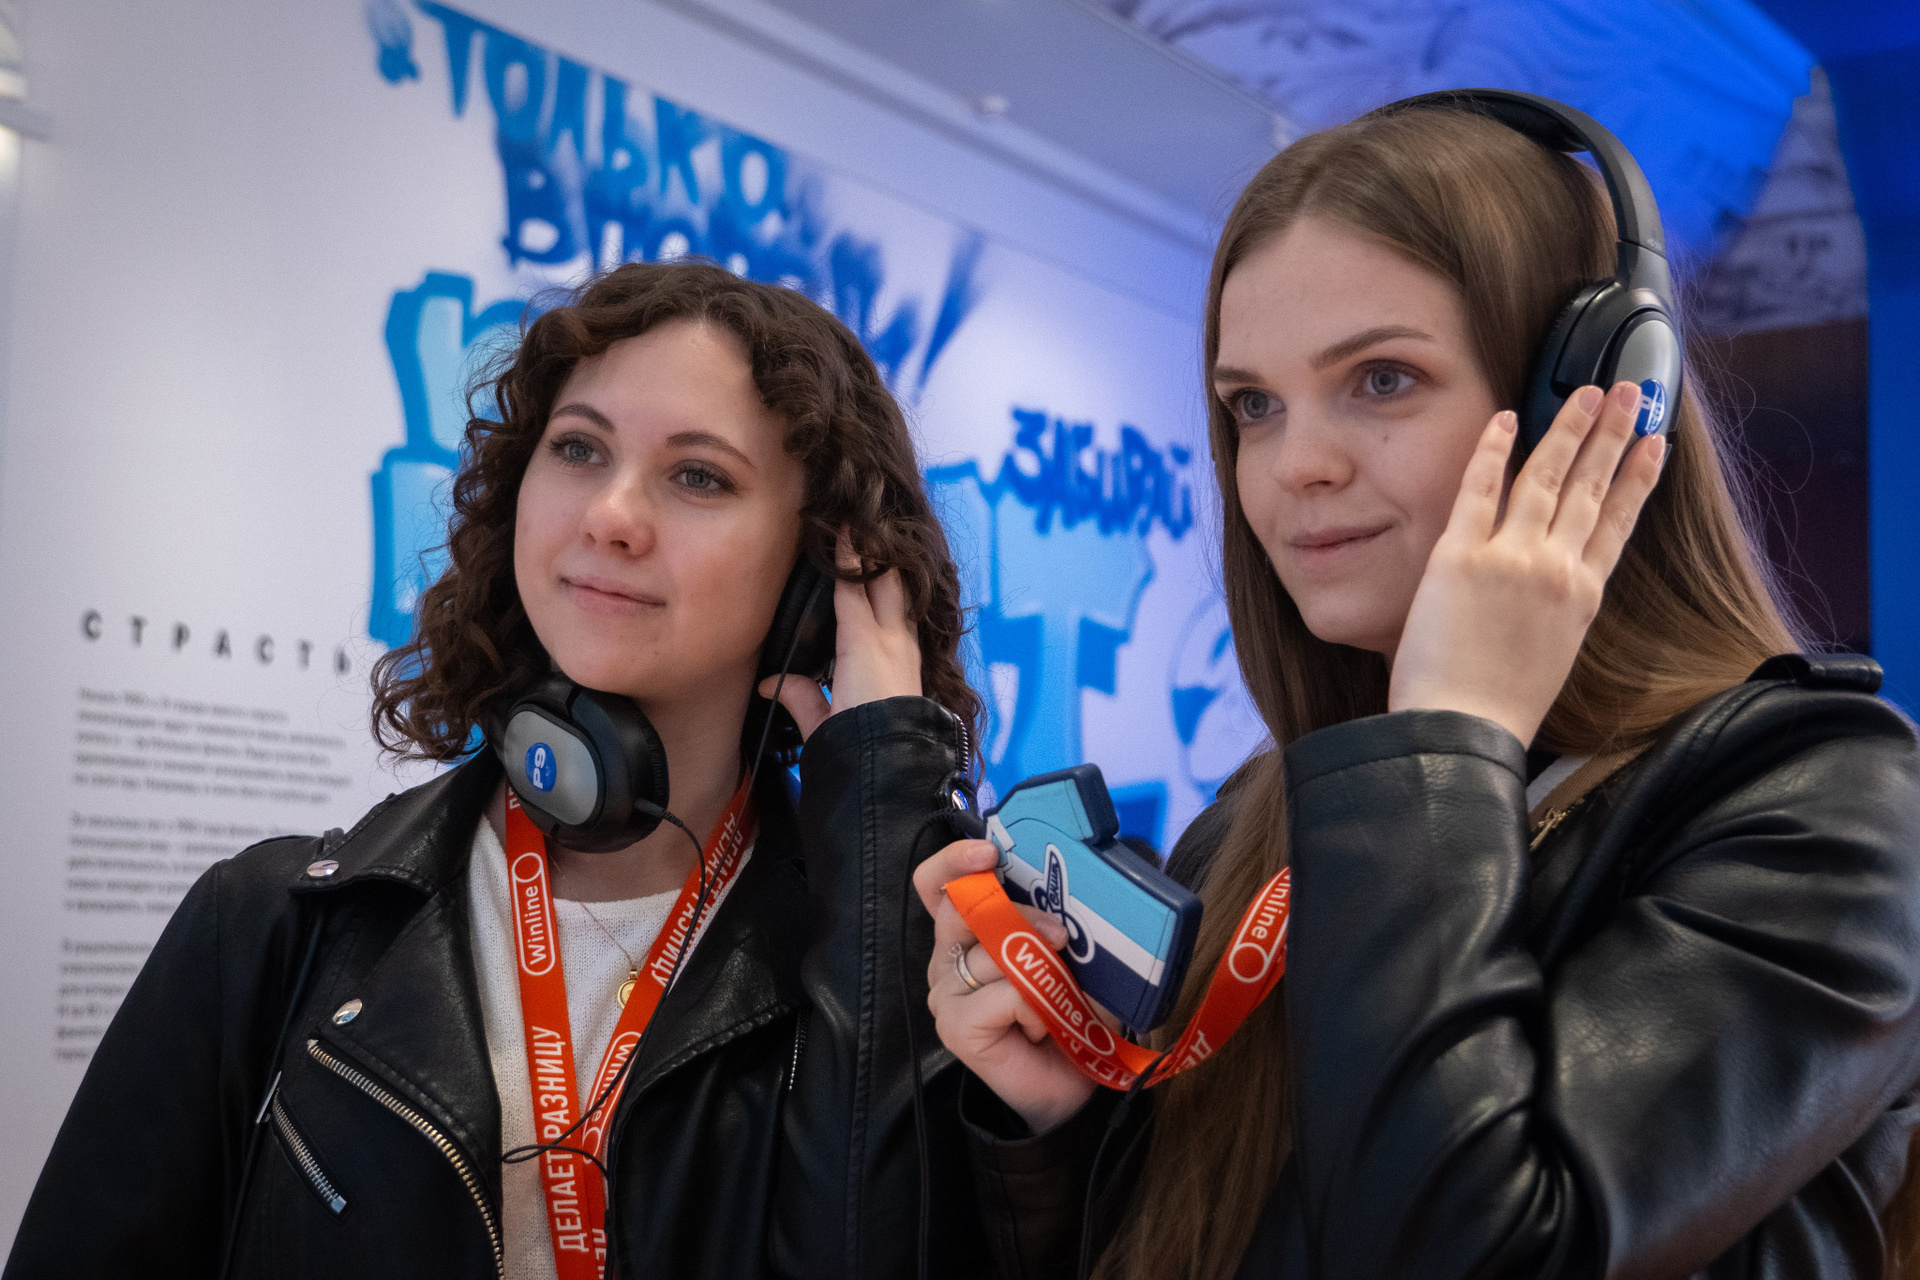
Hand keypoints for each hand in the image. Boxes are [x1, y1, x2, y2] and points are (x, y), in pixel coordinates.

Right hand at [758, 528, 922, 740]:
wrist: (899, 774)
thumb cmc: (857, 744)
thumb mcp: (820, 722)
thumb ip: (800, 696)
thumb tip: (770, 683)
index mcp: (863, 645)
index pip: (853, 587)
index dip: (848, 554)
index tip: (845, 524)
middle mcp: (891, 642)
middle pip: (887, 583)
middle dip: (877, 554)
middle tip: (866, 527)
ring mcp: (909, 653)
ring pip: (901, 602)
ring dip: (891, 578)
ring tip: (879, 556)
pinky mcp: (917, 670)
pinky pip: (906, 624)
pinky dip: (898, 606)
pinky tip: (891, 604)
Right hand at [912, 839, 1096, 1132]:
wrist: (1072, 1085)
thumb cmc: (1070, 1011)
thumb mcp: (1073, 955)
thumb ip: (1063, 919)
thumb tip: (1089, 884)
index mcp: (967, 931)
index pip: (936, 883)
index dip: (955, 860)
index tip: (989, 852)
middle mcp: (947, 957)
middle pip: (962, 909)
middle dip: (1018, 914)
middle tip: (1061, 935)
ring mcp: (946, 993)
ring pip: (989, 954)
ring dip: (1038, 973)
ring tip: (1058, 999)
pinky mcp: (954, 1027)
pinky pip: (999, 995)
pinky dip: (1032, 1007)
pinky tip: (1041, 1027)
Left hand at [1388, 381, 1665, 745]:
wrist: (1463, 730)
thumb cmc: (1497, 709)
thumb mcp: (1551, 656)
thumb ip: (1554, 614)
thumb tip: (1550, 591)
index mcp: (1581, 598)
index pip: (1616, 524)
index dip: (1637, 480)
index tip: (1655, 446)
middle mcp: (1555, 569)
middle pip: (1589, 488)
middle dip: (1613, 436)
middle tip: (1631, 394)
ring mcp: (1510, 557)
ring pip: (1545, 478)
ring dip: (1569, 429)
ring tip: (1587, 394)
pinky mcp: (1460, 555)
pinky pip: (1478, 489)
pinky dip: (1492, 451)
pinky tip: (1506, 419)